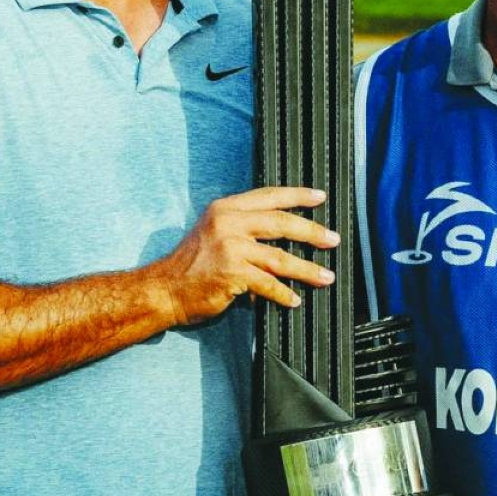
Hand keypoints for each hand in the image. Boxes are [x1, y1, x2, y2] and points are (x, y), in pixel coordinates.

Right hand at [160, 187, 337, 325]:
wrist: (163, 289)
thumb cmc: (191, 264)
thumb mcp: (214, 232)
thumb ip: (243, 226)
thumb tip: (282, 233)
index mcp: (226, 208)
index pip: (269, 196)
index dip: (297, 195)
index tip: (320, 196)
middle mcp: (228, 223)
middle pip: (281, 222)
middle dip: (312, 231)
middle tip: (333, 239)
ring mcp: (230, 248)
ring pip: (280, 257)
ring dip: (307, 269)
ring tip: (326, 277)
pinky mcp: (232, 274)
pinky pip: (268, 284)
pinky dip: (284, 294)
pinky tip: (295, 300)